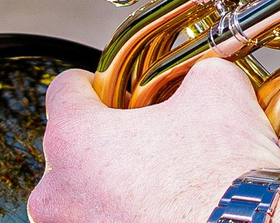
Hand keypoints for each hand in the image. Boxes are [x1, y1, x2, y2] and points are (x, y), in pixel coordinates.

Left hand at [29, 58, 279, 222]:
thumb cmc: (222, 174)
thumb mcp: (218, 87)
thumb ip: (192, 72)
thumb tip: (196, 77)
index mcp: (74, 140)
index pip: (64, 90)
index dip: (97, 81)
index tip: (117, 89)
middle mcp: (58, 195)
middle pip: (67, 150)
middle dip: (104, 140)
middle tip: (148, 135)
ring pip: (81, 196)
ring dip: (110, 184)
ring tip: (158, 179)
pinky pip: (102, 221)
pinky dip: (123, 213)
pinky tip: (162, 207)